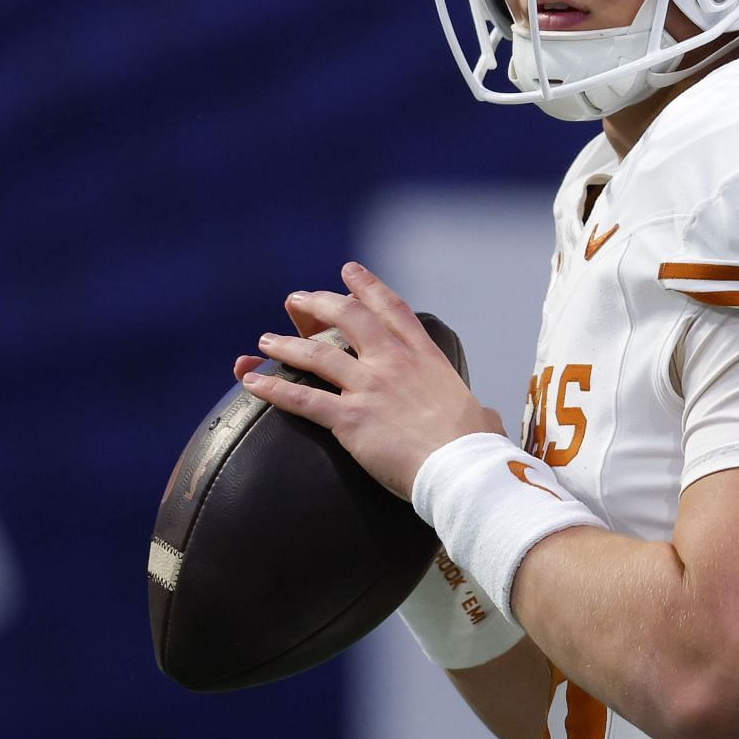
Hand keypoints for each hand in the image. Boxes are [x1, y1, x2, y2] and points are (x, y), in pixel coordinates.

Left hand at [230, 262, 501, 500]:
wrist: (462, 467)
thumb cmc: (477, 447)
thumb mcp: (481, 416)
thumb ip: (479, 411)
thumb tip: (487, 418)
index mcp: (424, 357)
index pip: (391, 309)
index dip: (368, 286)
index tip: (349, 271)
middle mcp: (393, 363)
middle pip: (348, 318)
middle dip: (318, 304)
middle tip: (297, 299)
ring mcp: (369, 388)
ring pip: (316, 355)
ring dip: (286, 344)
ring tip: (266, 340)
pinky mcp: (350, 419)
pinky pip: (302, 400)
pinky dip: (273, 389)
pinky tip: (252, 382)